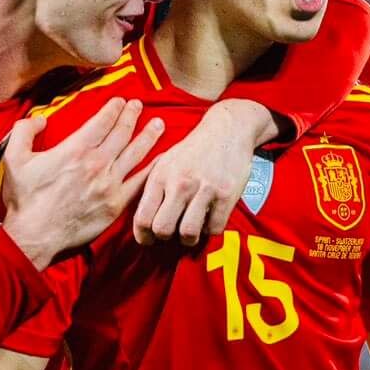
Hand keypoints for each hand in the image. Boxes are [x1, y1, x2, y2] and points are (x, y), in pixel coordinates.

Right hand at [1, 99, 163, 266]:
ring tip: (159, 125)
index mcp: (75, 149)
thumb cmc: (24, 200)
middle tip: (139, 105)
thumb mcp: (13, 158)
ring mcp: (109, 185)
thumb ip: (24, 131)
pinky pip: (139, 183)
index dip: (114, 108)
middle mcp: (97, 163)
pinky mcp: (116, 205)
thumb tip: (41, 119)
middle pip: (122, 133)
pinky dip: (151, 170)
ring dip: (148, 137)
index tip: (121, 101)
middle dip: (132, 116)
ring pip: (135, 154)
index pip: (102, 121)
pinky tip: (161, 161)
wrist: (35, 237)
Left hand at [134, 99, 274, 245]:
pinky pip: (214, 227)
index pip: (142, 217)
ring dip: (188, 239)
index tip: (148, 240)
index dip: (143, 236)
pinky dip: (210, 230)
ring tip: (190, 232)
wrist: (226, 130)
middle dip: (165, 238)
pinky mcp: (226, 194)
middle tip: (170, 235)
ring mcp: (204, 189)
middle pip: (163, 229)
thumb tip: (143, 221)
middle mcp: (180, 183)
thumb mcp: (165, 163)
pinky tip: (208, 220)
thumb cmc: (192, 150)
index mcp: (160, 176)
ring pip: (188, 232)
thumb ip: (153, 189)